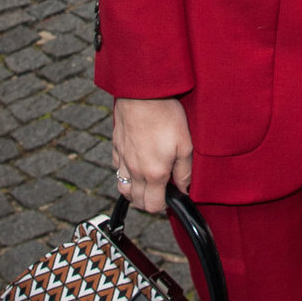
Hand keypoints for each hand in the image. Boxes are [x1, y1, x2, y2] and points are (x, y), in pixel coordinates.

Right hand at [112, 97, 192, 214]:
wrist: (142, 93)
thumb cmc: (166, 116)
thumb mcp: (185, 145)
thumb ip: (185, 172)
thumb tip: (184, 189)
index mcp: (154, 174)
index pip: (153, 206)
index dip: (163, 206)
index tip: (171, 197)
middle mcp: (135, 171)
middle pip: (137, 201)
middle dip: (149, 201)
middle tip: (161, 189)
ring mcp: (123, 160)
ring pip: (123, 188)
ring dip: (134, 190)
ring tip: (147, 180)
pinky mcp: (116, 147)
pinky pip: (117, 168)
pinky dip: (125, 172)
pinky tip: (136, 162)